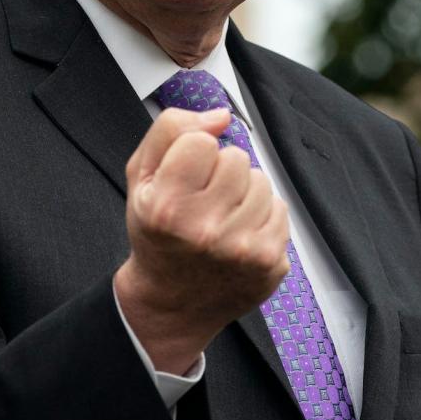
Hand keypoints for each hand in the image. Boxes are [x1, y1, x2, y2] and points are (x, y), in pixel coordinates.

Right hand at [114, 108, 289, 374]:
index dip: (191, 154)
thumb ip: (171, 131)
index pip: (201, 141)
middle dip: (220, 171)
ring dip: (243, 192)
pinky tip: (239, 233)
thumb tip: (222, 117)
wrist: (170, 302)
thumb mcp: (140, 177)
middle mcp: (205, 231)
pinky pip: (279, 207)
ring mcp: (242, 250)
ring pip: (261, 180)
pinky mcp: (270, 263)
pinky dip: (261, 215)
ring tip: (222, 216)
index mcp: (166, 207)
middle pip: (236, 157)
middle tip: (203, 200)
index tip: (183, 178)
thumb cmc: (155, 232)